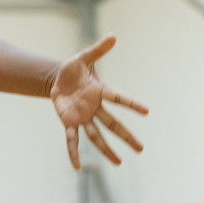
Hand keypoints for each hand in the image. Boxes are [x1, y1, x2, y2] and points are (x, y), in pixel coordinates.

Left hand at [48, 34, 147, 169]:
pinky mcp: (69, 122)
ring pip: (96, 136)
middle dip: (126, 136)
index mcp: (99, 91)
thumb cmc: (73, 69)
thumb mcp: (83, 57)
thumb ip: (98, 49)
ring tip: (119, 163)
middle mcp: (94, 108)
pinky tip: (77, 167)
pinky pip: (72, 140)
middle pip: (112, 124)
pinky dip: (73, 153)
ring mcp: (83, 117)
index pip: (118, 97)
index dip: (131, 104)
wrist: (56, 79)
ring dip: (106, 150)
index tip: (146, 111)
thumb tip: (113, 36)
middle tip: (141, 149)